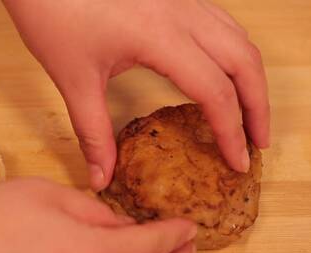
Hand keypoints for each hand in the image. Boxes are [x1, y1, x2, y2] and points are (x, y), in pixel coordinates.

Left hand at [3, 0, 269, 190]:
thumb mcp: (73, 81)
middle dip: (258, 106)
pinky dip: (233, 55)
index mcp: (160, 36)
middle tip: (257, 143)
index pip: (214, 91)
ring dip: (250, 78)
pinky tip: (223, 75)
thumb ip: (92, 133)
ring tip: (249, 113)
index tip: (236, 162)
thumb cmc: (53, 17)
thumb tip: (101, 177)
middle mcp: (181, 13)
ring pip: (238, 38)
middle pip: (243, 61)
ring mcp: (181, 0)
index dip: (230, 131)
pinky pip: (221, 23)